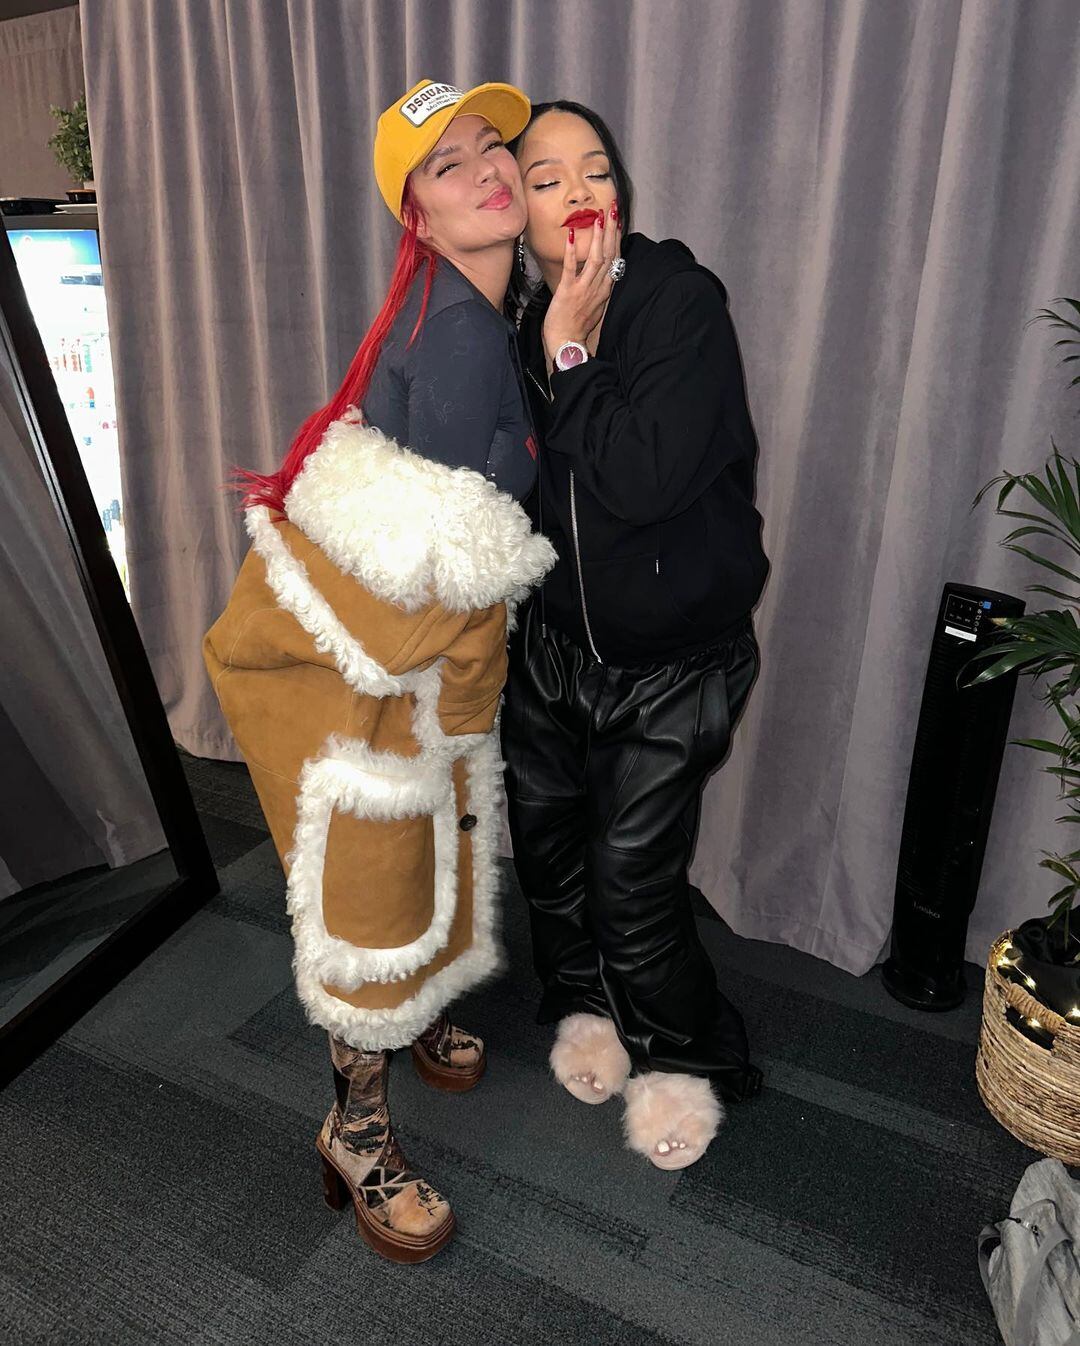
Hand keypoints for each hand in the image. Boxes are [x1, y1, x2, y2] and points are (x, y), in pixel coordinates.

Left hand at [542, 202, 621, 367]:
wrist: (567, 344)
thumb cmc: (577, 326)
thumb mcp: (595, 306)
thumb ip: (599, 287)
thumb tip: (600, 273)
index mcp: (606, 289)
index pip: (615, 259)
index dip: (617, 238)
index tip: (618, 220)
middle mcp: (598, 287)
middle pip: (610, 254)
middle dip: (612, 229)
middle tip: (613, 208)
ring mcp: (584, 289)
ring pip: (596, 258)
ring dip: (599, 236)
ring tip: (599, 215)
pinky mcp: (568, 292)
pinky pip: (572, 268)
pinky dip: (574, 251)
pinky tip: (573, 235)